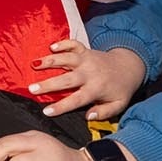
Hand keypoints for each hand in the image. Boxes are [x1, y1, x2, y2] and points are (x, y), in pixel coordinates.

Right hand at [28, 40, 145, 119]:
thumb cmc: (120, 89)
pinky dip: (63, 44)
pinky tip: (51, 46)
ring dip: (50, 61)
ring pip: (66, 59)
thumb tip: (88, 117)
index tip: (46, 112)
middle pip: (66, 79)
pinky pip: (74, 44)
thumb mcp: (118, 105)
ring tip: (33, 65)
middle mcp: (89, 73)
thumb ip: (104, 113)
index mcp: (96, 89)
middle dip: (49, 84)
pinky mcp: (85, 51)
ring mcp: (87, 60)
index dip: (61, 106)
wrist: (129, 66)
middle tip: (32, 89)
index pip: (76, 100)